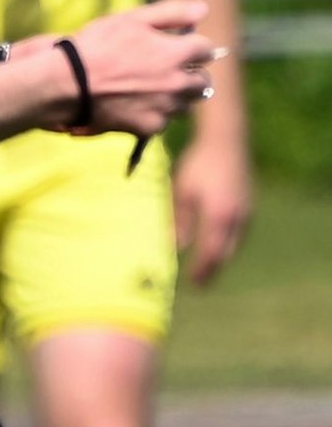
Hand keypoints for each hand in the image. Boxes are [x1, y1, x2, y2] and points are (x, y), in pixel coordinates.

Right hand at [66, 0, 217, 135]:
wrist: (69, 84)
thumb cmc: (97, 46)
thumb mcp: (132, 20)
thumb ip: (172, 13)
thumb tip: (203, 9)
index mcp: (178, 53)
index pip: (206, 49)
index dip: (194, 46)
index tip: (181, 47)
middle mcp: (180, 82)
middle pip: (204, 82)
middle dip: (192, 76)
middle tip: (169, 72)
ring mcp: (167, 107)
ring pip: (185, 104)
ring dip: (176, 97)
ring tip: (149, 89)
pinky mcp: (151, 127)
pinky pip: (163, 121)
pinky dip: (154, 114)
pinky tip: (133, 104)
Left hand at [174, 133, 253, 285]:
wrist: (227, 141)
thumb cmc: (199, 164)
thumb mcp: (183, 191)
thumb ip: (181, 220)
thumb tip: (177, 246)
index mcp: (219, 216)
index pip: (211, 253)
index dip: (203, 270)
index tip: (194, 284)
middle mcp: (237, 219)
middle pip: (226, 253)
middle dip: (213, 269)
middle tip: (201, 284)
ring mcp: (247, 212)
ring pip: (235, 244)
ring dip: (221, 258)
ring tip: (207, 269)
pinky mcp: (249, 205)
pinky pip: (239, 233)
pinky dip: (228, 244)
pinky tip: (218, 245)